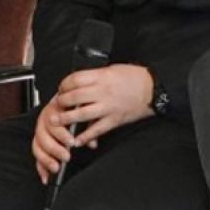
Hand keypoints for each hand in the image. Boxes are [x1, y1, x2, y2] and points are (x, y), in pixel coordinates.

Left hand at [30, 63, 155, 183]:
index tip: (61, 89)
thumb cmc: (134, 78)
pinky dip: (85, 136)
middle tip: (57, 105)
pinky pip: (96, 129)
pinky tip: (77, 140)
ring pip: (81, 114)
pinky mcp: (114, 119)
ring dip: (66, 119)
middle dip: (61, 102)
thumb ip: (95, 77)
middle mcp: (103, 91)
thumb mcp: (112, 70)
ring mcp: (108, 107)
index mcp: (102, 77)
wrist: (153, 89)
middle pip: (74, 97)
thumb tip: (78, 84)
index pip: (75, 80)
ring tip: (57, 121)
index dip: (63, 85)